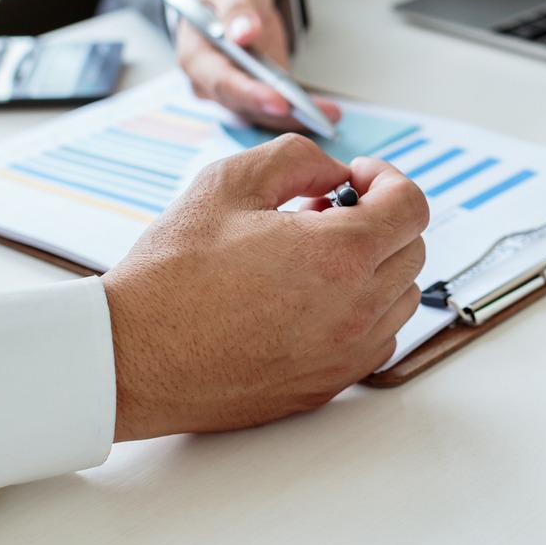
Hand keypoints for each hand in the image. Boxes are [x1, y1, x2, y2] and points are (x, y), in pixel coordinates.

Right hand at [101, 136, 428, 436]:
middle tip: (327, 212)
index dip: (388, 180)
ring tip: (316, 257)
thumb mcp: (228, 183)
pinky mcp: (327, 385)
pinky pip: (377, 341)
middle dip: (381, 220)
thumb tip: (335, 171)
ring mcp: (344, 353)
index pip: (412, 207)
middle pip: (413, 250)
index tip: (359, 178)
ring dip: (377, 268)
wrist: (132, 355)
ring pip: (401, 298)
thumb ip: (297, 159)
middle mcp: (355, 309)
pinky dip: (364, 313)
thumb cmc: (171, 274)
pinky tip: (315, 299)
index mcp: (338, 254)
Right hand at [179, 0, 341, 132]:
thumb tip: (244, 33)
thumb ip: (236, 9)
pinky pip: (274, 112)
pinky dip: (299, 114)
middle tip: (316, 115)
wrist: (229, 1)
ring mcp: (230, 94)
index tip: (279, 100)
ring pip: (262, 114)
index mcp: (196, 57)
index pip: (222, 81)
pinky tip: (328, 111)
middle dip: (280, 113)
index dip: (250, 93)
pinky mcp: (252, 97)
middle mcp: (208, 84)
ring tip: (331, 113)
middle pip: (244, 105)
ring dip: (296, 117)